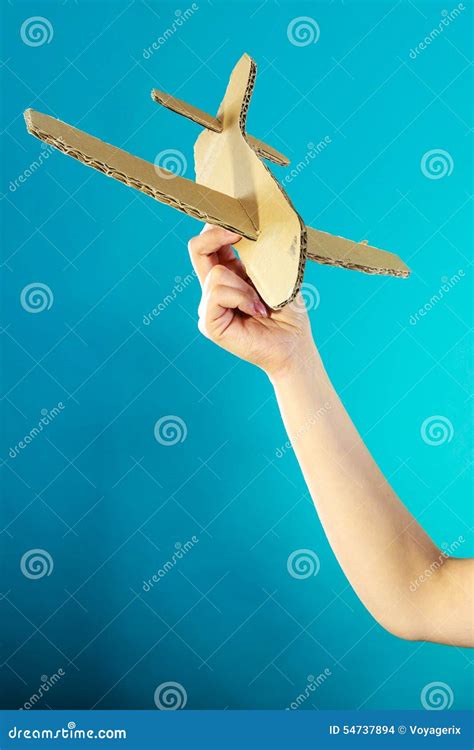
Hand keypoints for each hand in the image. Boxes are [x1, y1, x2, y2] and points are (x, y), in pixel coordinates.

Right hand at [188, 225, 315, 377]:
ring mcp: (209, 306)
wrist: (294, 344)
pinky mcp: (209, 323)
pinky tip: (256, 311)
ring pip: (215, 274)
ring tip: (261, 302)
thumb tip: (249, 224)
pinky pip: (217, 295)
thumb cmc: (289, 312)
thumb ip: (260, 252)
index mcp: (229, 274)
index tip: (239, 216)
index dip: (218, 225)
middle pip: (197, 249)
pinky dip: (241, 299)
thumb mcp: (276, 273)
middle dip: (216, 234)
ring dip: (244, 285)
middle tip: (240, 234)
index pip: (210, 242)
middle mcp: (214, 289)